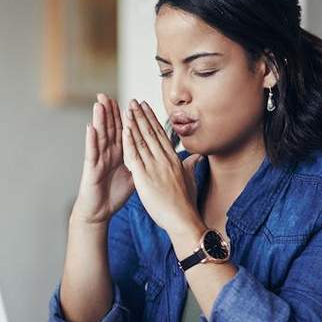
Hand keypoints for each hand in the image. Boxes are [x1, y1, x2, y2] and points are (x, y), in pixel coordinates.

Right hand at [71, 93, 134, 224]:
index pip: (124, 130)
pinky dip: (91, 139)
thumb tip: (162, 156)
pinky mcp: (91, 168)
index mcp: (119, 153)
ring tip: (99, 103)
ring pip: (100, 135)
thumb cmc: (114, 194)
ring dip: (99, 119)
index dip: (128, 116)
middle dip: (110, 111)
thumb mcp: (136, 176)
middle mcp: (107, 153)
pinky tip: (91, 127)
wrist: (100, 211)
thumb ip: (146, 163)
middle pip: (110, 128)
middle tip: (107, 94)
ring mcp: (98, 159)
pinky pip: (91, 152)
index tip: (131, 101)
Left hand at [121, 99, 204, 235]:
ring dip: (134, 123)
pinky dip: (129, 141)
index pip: (160, 135)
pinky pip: (134, 154)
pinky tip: (124, 129)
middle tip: (133, 101)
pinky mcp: (145, 176)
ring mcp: (155, 167)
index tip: (146, 107)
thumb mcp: (189, 180)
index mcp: (173, 160)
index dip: (152, 120)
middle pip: (151, 133)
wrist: (183, 219)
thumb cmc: (186, 204)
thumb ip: (190, 166)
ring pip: (142, 140)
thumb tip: (197, 157)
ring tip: (127, 109)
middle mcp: (164, 159)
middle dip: (141, 115)